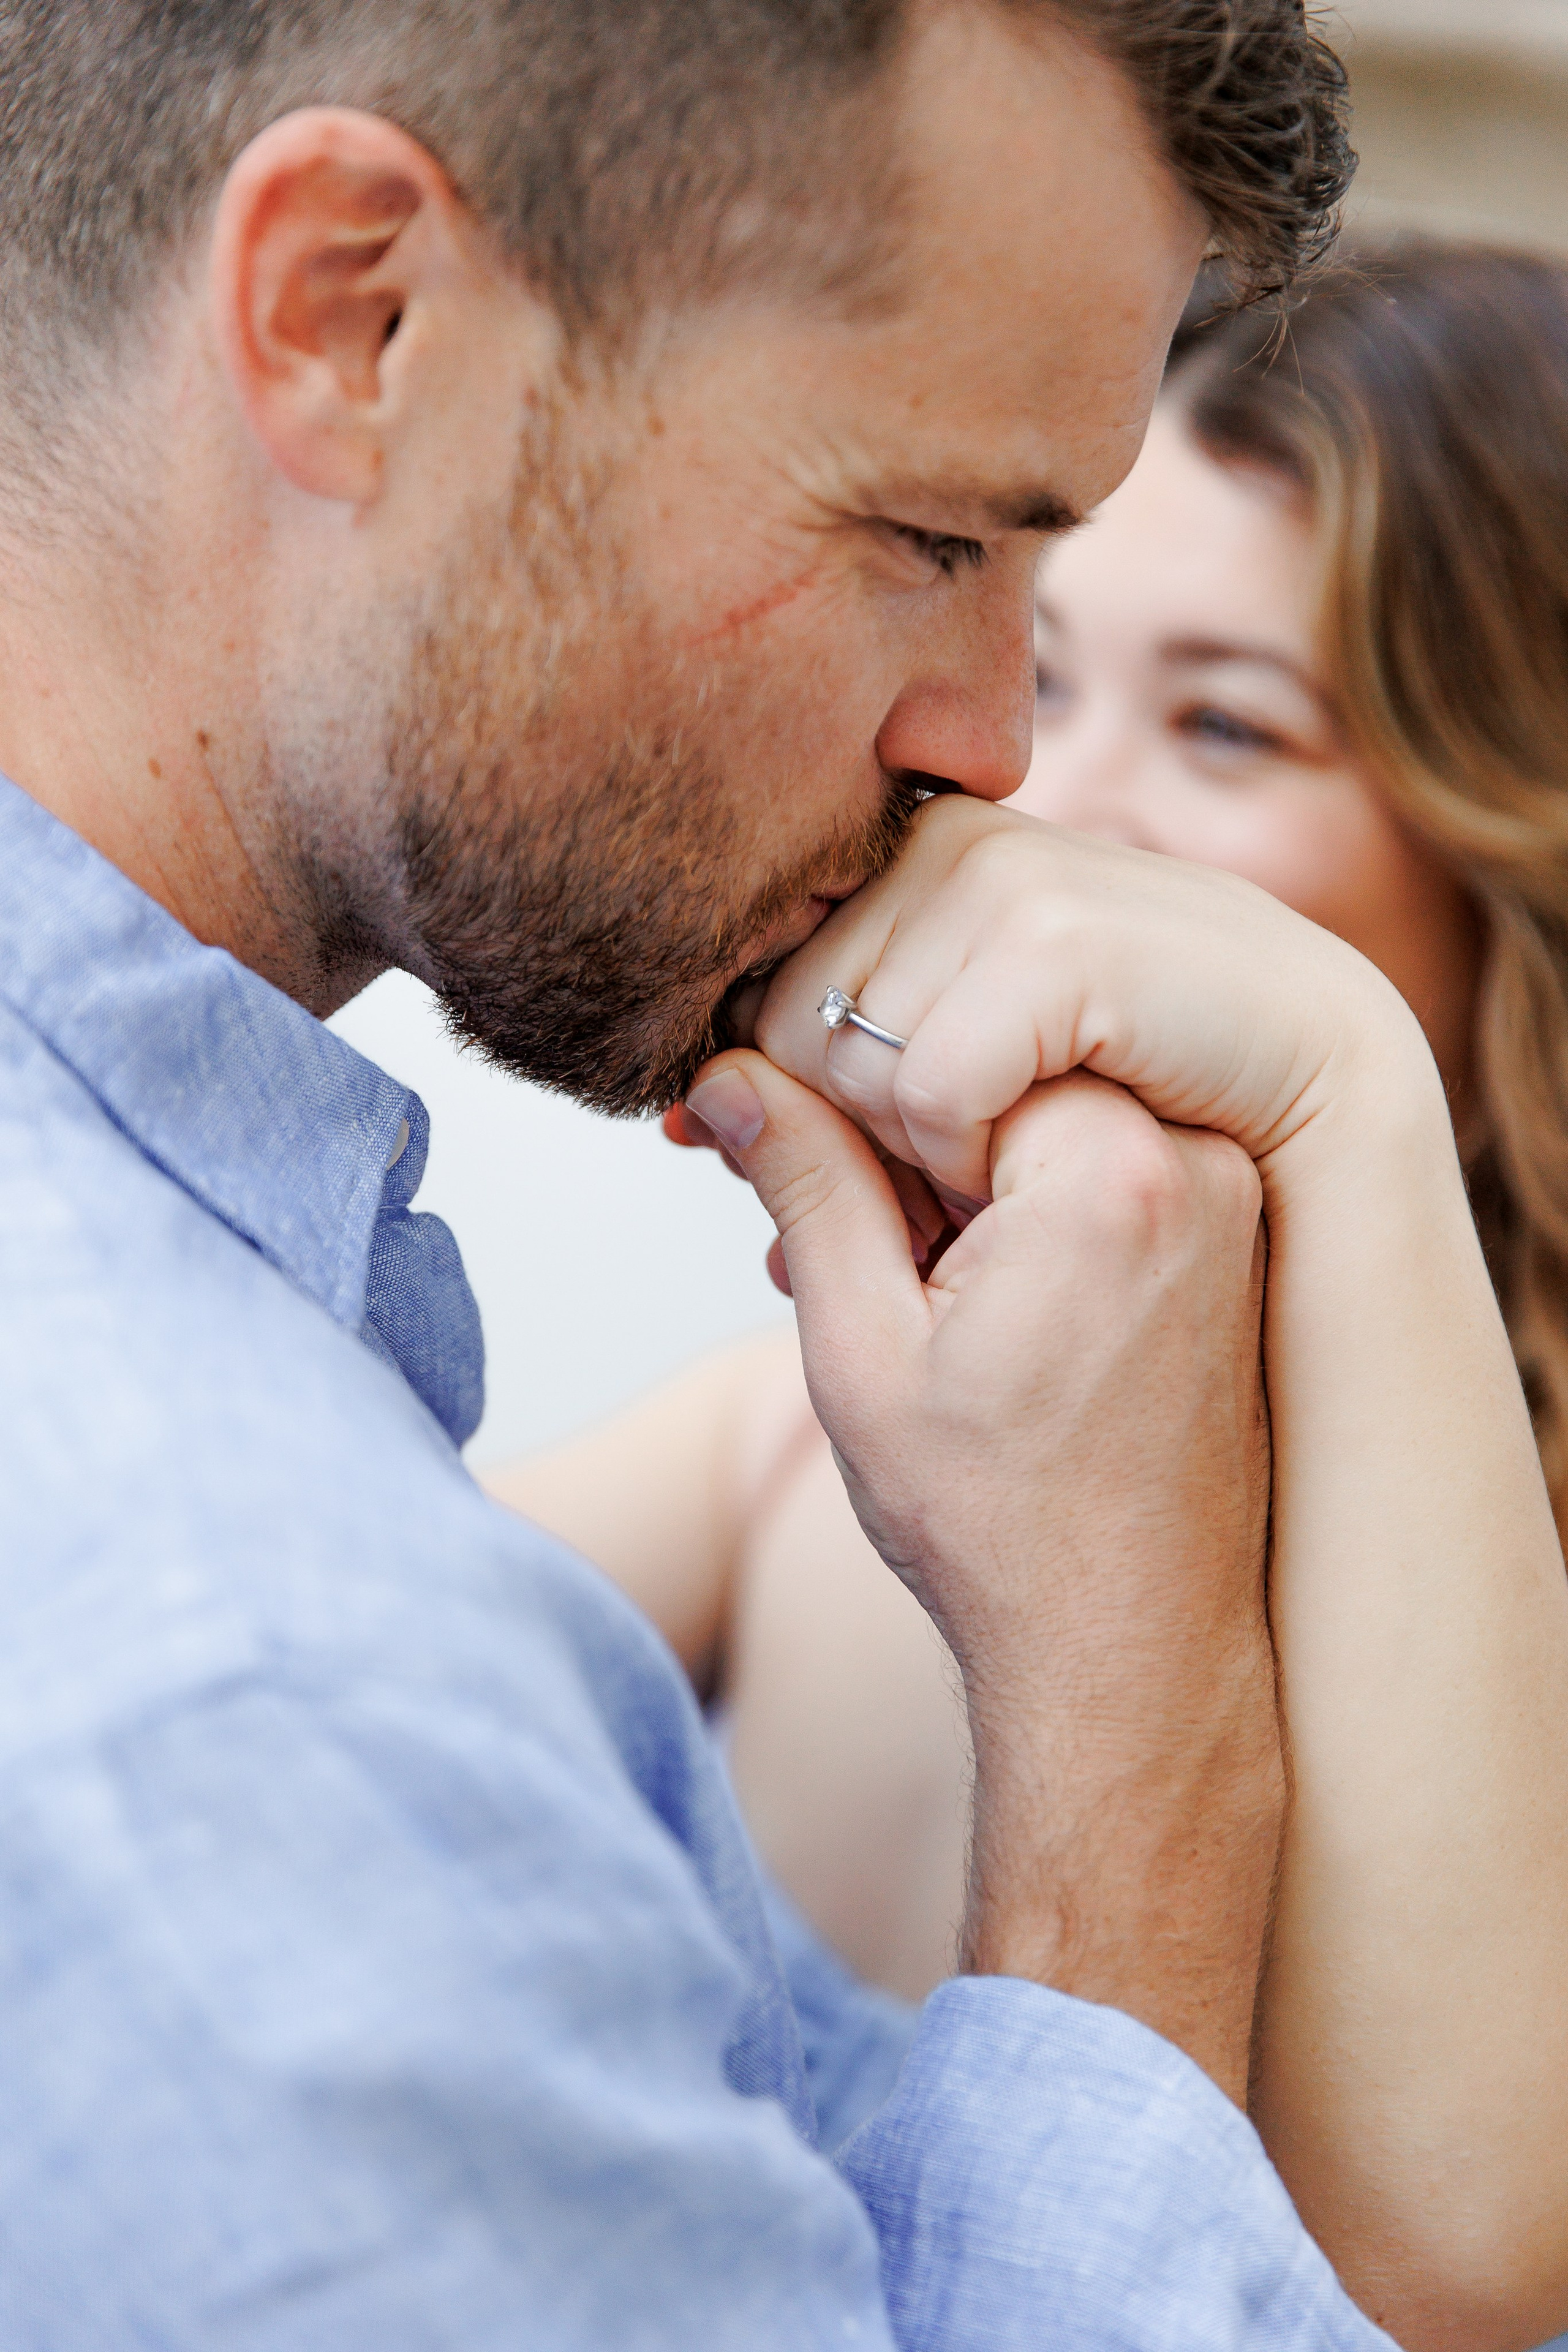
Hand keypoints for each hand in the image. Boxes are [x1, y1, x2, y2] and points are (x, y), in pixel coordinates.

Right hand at [682, 1055, 1281, 2102]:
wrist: (1135, 1654)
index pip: (936, 1042)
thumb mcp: (865, 1350)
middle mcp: (1194, 1162)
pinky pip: (1084, 1163)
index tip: (746, 1134)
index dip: (823, 1090)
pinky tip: (933, 1282)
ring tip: (861, 1274)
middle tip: (784, 1220)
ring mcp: (1222, 1198)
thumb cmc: (1005, 1533)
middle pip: (989, 1066)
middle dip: (873, 1132)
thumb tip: (730, 1073)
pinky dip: (999, 1202)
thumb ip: (805, 1185)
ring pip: (1030, 1112)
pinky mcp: (1221, 1238)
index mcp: (1111, 1170)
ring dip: (930, 1173)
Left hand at [750, 791, 1439, 1212]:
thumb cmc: (1135, 1112)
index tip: (830, 1158)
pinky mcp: (1058, 939)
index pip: (762, 984)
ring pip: (839, 1054)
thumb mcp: (963, 1093)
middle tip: (938, 1186)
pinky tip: (1020, 1175)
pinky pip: (922, 1087)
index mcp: (918, 854)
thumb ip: (830, 1090)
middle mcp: (951, 842)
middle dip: (840, 1134)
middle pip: (784, 1021)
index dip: (781, 1089)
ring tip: (989, 1175)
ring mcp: (1008, 878)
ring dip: (903, 1157)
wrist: (1317, 1114)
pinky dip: (958, 1162)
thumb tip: (690, 1111)